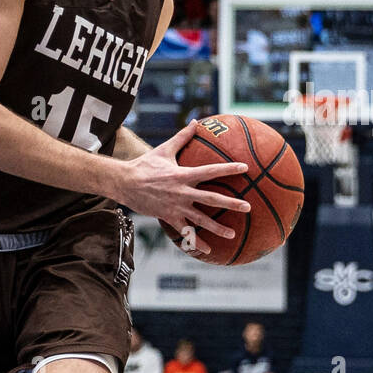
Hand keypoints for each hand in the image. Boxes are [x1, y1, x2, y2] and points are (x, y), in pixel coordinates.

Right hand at [120, 122, 249, 253]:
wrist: (124, 183)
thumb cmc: (144, 165)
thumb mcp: (164, 150)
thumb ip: (182, 137)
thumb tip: (196, 122)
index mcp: (183, 174)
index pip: (210, 171)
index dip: (228, 169)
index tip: (245, 168)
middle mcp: (182, 192)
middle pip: (212, 199)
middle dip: (231, 203)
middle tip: (248, 207)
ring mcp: (176, 206)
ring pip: (201, 220)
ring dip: (217, 228)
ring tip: (232, 235)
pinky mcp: (168, 217)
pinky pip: (184, 232)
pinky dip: (196, 242)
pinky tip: (207, 250)